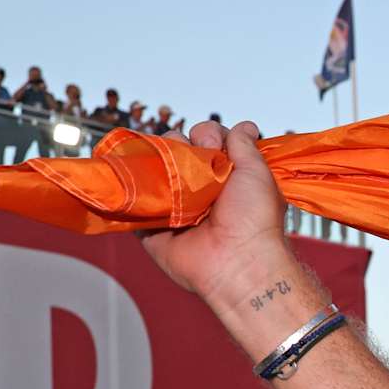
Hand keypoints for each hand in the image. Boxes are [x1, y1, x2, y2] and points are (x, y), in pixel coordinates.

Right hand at [138, 119, 291, 302]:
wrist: (238, 262)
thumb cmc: (254, 219)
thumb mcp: (258, 172)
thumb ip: (246, 146)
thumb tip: (246, 126)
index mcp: (225, 178)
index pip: (206, 140)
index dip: (208, 134)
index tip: (217, 143)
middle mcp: (199, 190)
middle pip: (177, 148)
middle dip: (182, 142)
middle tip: (195, 160)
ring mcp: (174, 206)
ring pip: (154, 167)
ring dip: (158, 159)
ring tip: (172, 170)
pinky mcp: (152, 225)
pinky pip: (132, 199)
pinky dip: (130, 185)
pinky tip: (136, 174)